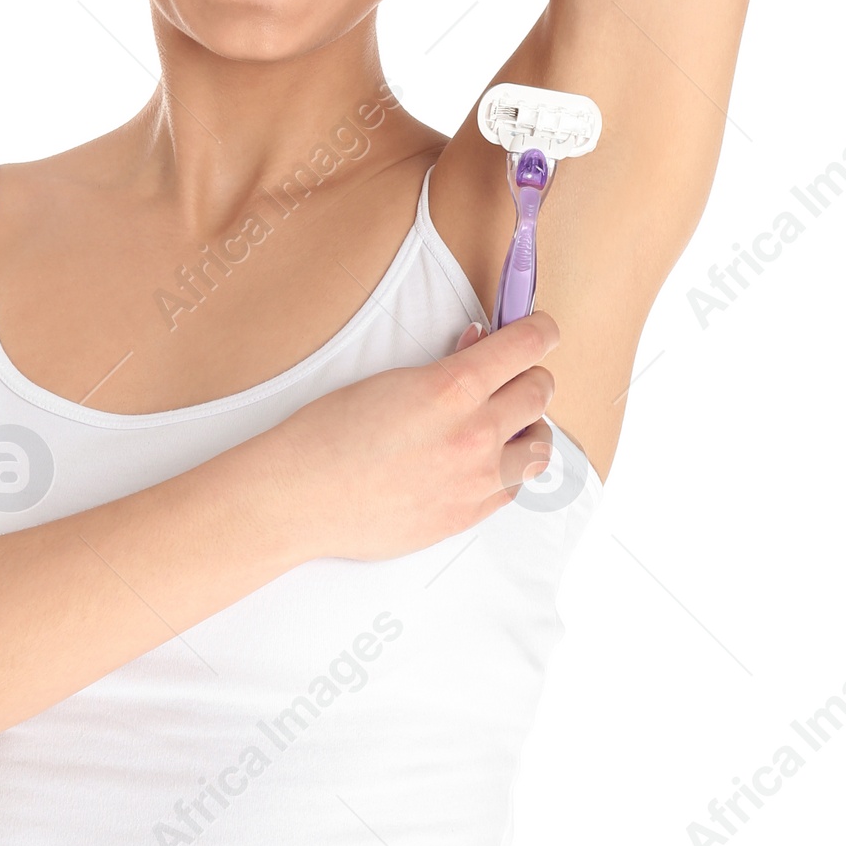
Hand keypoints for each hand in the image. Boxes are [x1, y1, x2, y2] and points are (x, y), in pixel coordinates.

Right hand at [270, 314, 561, 562]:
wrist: (301, 497)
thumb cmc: (328, 435)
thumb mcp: (387, 381)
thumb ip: (444, 366)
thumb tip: (478, 347)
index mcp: (451, 390)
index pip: (524, 348)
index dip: (540, 331)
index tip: (543, 330)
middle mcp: (473, 435)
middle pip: (539, 393)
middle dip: (531, 376)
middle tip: (517, 375)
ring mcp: (474, 481)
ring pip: (540, 446)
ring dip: (531, 427)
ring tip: (512, 423)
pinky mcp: (467, 515)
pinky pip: (514, 488)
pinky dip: (510, 469)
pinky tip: (490, 461)